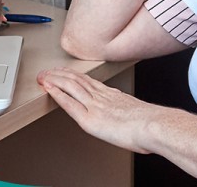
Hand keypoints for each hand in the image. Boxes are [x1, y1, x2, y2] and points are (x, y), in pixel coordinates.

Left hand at [37, 67, 154, 153]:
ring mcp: (95, 106)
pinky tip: (48, 89)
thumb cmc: (152, 124)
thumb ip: (132, 114)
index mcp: (114, 96)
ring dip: (54, 80)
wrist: (154, 125)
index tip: (64, 71)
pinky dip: (57, 94)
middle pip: (77, 80)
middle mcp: (103, 97)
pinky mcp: (90, 119)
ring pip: (70, 87)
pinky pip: (70, 103)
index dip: (74, 75)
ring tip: (43, 77)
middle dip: (60, 74)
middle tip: (48, 71)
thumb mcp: (141, 113)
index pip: (89, 82)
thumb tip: (135, 119)